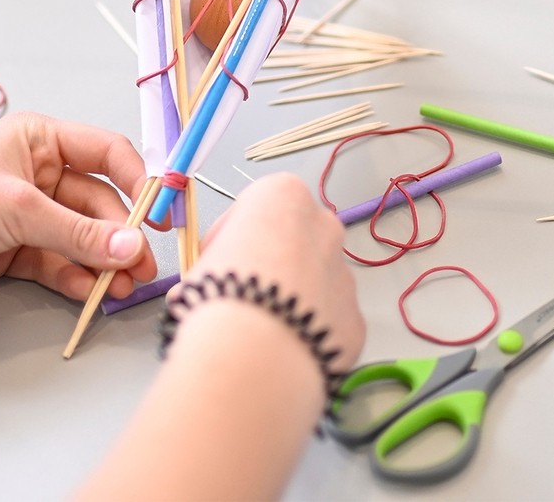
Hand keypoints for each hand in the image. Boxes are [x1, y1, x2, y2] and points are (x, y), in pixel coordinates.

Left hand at [0, 113, 159, 305]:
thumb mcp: (17, 210)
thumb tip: (130, 247)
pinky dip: (76, 277)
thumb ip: (78, 232)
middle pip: (99, 202)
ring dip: (103, 262)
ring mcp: (28, 213)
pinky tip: (90, 293)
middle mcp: (38, 172)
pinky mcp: (16, 250)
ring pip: (82, 236)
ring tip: (121, 289)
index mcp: (39, 140)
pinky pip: (60, 261)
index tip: (163, 214)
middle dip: (121, 236)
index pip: (107, 153)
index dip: (140, 182)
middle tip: (139, 268)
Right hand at [179, 173, 363, 372]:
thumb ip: (214, 265)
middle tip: (238, 294)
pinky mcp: (355, 321)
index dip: (230, 237)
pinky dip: (308, 333)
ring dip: (291, 299)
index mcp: (284, 197)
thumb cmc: (220, 296)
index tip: (216, 261)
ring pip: (315, 281)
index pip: (256, 207)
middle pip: (293, 240)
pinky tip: (281, 350)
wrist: (253, 356)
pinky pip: (328, 322)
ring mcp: (345, 275)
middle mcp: (324, 228)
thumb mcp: (198, 265)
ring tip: (258, 330)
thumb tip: (207, 286)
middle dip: (269, 263)